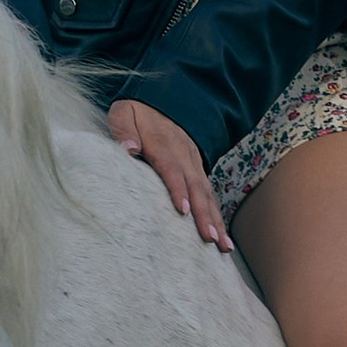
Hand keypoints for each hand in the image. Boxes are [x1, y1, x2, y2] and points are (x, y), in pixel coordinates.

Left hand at [108, 97, 228, 248]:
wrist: (163, 101)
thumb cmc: (137, 113)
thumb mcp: (124, 112)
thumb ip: (124, 128)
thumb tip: (130, 148)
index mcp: (163, 143)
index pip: (171, 168)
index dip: (178, 189)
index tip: (182, 210)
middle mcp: (184, 156)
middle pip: (196, 187)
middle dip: (204, 214)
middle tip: (210, 239)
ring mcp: (195, 164)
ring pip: (208, 195)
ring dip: (216, 221)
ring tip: (223, 246)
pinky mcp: (199, 172)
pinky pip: (210, 196)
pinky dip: (218, 217)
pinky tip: (223, 238)